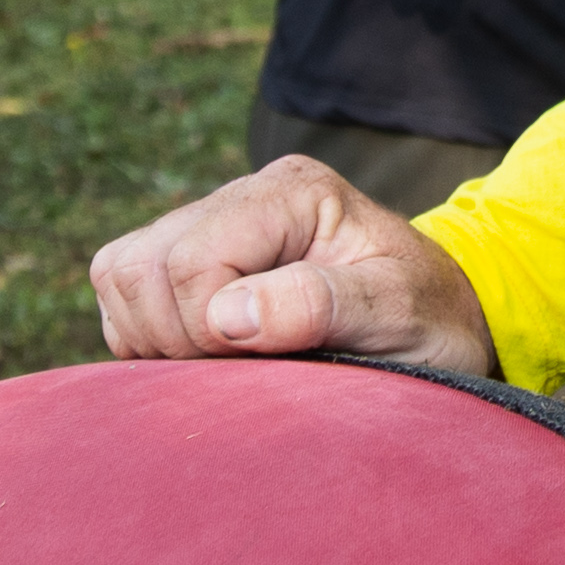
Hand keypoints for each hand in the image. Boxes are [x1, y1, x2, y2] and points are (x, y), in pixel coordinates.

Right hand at [90, 158, 498, 377]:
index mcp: (295, 193)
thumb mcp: (398, 314)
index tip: (260, 365)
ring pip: (120, 275)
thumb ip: (320, 307)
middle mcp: (246, 195)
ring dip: (154, 336)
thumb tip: (228, 317)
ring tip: (224, 366)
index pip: (191, 261)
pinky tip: (207, 359)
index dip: (204, 330)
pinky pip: (124, 295)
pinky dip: (147, 337)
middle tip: (239, 371)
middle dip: (174, 337)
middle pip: (140, 265)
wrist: (444, 318)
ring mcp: (214, 223)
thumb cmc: (430, 319)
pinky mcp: (194, 258)